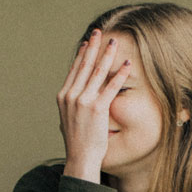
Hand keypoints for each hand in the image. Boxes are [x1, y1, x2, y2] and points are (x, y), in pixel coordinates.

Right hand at [56, 28, 130, 181]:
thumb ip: (72, 106)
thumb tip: (74, 100)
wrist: (80, 158)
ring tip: (114, 42)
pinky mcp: (97, 108)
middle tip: (99, 32)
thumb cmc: (78, 143)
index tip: (87, 43)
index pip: (74, 70)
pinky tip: (127, 64)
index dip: (82, 55)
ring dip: (107, 55)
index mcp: (63, 97)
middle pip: (84, 65)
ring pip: (97, 72)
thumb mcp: (69, 121)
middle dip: (93, 47)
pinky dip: (120, 74)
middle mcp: (71, 96)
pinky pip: (111, 86)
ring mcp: (83, 101)